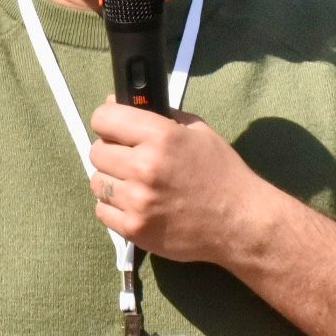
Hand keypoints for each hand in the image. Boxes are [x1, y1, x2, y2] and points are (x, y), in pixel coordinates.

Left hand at [87, 99, 263, 263]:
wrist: (239, 222)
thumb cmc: (221, 173)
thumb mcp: (197, 131)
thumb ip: (159, 116)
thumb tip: (117, 106)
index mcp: (160, 136)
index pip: (103, 118)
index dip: (107, 121)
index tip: (114, 129)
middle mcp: (144, 167)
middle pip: (96, 151)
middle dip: (111, 152)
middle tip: (129, 160)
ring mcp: (137, 201)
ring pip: (97, 183)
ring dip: (112, 181)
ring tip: (134, 185)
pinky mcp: (134, 229)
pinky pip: (102, 211)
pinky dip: (114, 208)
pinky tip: (136, 205)